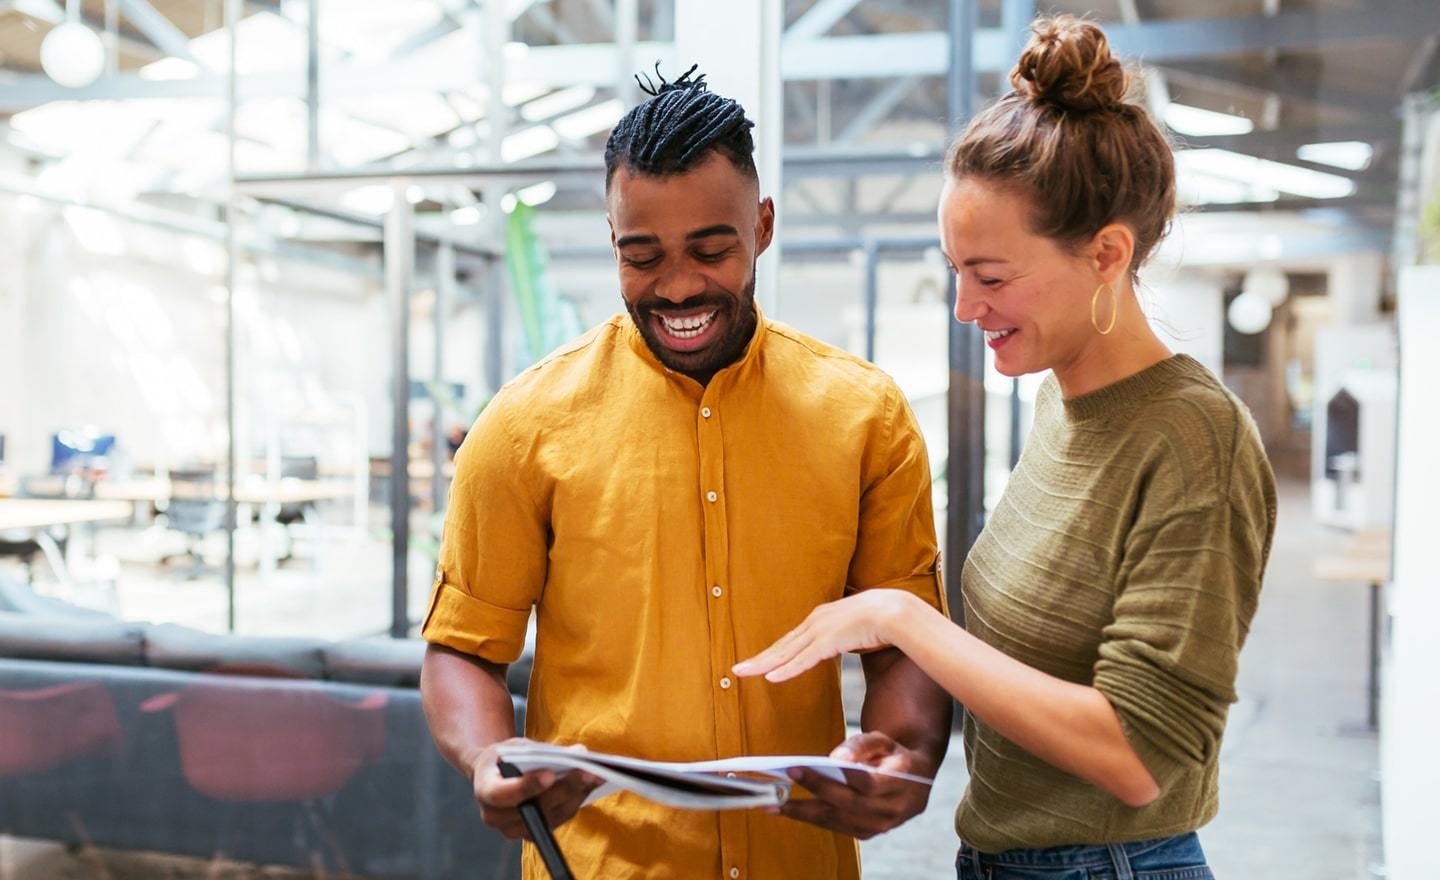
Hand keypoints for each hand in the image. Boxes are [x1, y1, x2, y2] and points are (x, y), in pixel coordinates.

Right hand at [469, 738, 603, 839]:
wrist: (495, 775)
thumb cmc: (506, 757)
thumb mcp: (516, 746)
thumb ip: (542, 750)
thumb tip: (579, 753)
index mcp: (485, 791)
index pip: (503, 794)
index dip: (527, 787)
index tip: (550, 775)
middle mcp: (496, 817)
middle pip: (535, 807)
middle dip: (564, 788)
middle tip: (587, 771)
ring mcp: (515, 829)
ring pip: (552, 815)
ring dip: (576, 794)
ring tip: (597, 774)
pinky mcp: (534, 832)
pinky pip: (559, 818)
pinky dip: (577, 799)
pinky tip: (592, 783)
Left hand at [731, 590, 914, 681]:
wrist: (898, 610)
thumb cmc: (885, 618)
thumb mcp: (859, 626)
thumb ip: (850, 634)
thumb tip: (853, 640)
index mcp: (823, 618)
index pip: (793, 640)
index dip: (774, 652)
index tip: (760, 662)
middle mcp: (817, 622)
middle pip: (782, 645)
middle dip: (759, 658)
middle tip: (737, 669)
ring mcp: (821, 631)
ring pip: (786, 652)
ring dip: (763, 664)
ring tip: (742, 673)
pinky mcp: (830, 641)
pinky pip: (804, 659)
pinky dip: (786, 669)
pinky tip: (771, 678)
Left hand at [775, 731, 932, 839]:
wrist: (915, 780)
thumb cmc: (893, 754)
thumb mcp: (883, 739)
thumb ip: (860, 745)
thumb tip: (835, 759)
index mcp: (902, 781)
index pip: (866, 783)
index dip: (834, 777)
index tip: (801, 767)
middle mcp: (894, 809)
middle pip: (847, 804)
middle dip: (814, 790)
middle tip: (783, 781)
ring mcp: (882, 825)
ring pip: (838, 820)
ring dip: (803, 812)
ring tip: (773, 804)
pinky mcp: (868, 833)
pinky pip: (836, 826)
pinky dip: (811, 818)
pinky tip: (789, 810)